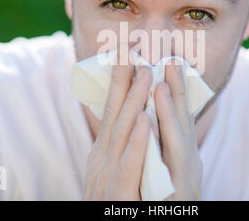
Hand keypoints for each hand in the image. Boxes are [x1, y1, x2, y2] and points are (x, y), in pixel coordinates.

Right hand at [83, 63, 152, 199]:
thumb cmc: (116, 201)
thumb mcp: (113, 168)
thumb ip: (123, 144)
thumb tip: (135, 115)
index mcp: (104, 150)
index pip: (112, 108)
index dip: (119, 80)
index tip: (127, 50)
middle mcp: (103, 157)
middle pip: (115, 112)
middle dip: (124, 79)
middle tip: (133, 47)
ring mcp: (108, 175)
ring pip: (123, 132)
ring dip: (133, 101)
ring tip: (144, 71)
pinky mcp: (118, 195)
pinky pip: (130, 166)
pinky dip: (137, 142)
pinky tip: (146, 121)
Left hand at [154, 63, 202, 200]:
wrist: (166, 220)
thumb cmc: (161, 199)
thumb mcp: (164, 166)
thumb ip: (163, 143)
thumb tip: (152, 117)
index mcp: (184, 156)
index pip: (181, 119)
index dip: (178, 91)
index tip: (170, 63)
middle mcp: (188, 165)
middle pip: (182, 122)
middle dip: (177, 90)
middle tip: (171, 59)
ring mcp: (183, 179)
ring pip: (175, 139)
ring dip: (167, 108)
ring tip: (160, 80)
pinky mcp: (174, 196)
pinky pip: (157, 167)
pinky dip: (151, 140)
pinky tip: (145, 120)